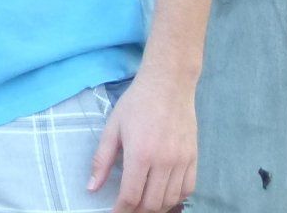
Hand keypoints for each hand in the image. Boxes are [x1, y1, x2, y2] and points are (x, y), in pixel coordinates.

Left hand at [88, 68, 197, 212]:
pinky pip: (188, 189)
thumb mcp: (112, 128)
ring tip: (143, 204)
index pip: (132, 196)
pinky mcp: (194, 158)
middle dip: (137, 211)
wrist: (168, 85)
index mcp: (140, 154)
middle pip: (152, 203)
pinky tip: (163, 195)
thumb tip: (92, 188)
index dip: (121, 210)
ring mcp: (181, 161)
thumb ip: (102, 160)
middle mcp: (164, 162)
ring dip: (156, 207)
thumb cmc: (136, 104)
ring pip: (170, 200)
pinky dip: (175, 198)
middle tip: (127, 208)